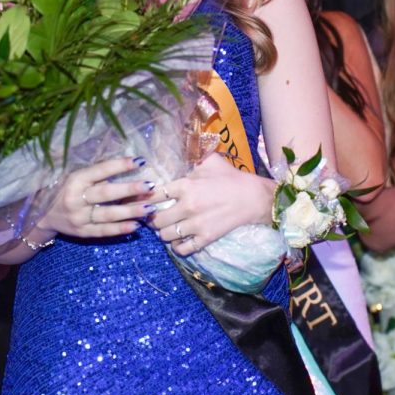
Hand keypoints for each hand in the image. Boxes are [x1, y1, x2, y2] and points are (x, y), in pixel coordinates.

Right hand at [36, 157, 157, 238]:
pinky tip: (136, 226)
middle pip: (106, 193)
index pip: (100, 171)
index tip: (140, 161)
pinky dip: (120, 229)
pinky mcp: (81, 232)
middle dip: (129, 190)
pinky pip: (103, 231)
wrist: (42, 215)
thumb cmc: (64, 189)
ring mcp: (78, 217)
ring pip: (107, 214)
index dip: (120, 165)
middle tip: (150, 186)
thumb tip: (126, 164)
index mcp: (75, 180)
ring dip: (130, 211)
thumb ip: (95, 173)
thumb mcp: (74, 176)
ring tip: (149, 208)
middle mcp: (75, 198)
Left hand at [152, 153, 274, 256]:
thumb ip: (192, 155)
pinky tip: (178, 240)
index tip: (141, 200)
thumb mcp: (210, 161)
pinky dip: (176, 247)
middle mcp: (188, 206)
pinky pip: (182, 249)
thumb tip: (178, 146)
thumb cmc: (230, 177)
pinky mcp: (206, 238)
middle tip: (153, 216)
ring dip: (162, 232)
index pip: (154, 195)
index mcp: (186, 185)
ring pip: (165, 235)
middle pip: (156, 219)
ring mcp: (196, 224)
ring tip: (164, 227)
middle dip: (151, 218)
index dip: (144, 198)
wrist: (253, 198)